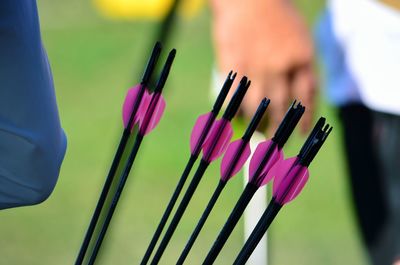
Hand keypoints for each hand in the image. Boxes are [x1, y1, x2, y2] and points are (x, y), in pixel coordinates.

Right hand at [211, 0, 315, 135]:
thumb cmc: (275, 14)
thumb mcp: (298, 35)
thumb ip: (299, 64)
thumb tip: (298, 98)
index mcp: (302, 56)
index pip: (306, 97)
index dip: (304, 119)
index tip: (301, 134)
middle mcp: (281, 65)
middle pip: (281, 107)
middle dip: (279, 129)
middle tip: (275, 144)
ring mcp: (256, 67)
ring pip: (257, 107)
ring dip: (255, 125)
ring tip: (255, 136)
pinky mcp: (233, 67)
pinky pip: (234, 97)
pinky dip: (235, 112)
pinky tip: (236, 120)